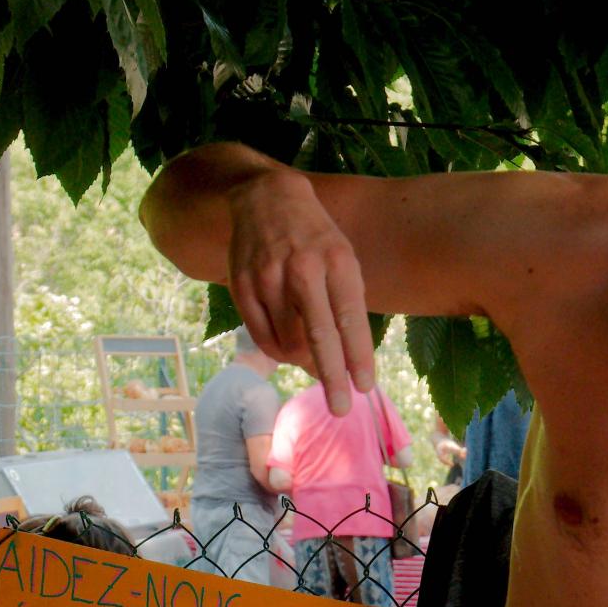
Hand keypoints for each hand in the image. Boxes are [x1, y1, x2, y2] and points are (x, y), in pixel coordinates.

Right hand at [227, 169, 373, 412]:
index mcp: (336, 260)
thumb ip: (347, 306)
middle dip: (332, 378)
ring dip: (305, 363)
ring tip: (315, 365)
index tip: (364, 387)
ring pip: (288, 342)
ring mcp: (268, 277)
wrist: (265, 198)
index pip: (350, 319)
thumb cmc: (315, 238)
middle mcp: (302, 268)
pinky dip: (279, 353)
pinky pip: (262, 336)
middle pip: (319, 336)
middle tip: (340, 409)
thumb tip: (347, 363)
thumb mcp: (343, 258)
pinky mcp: (242, 285)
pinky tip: (290, 354)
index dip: (357, 357)